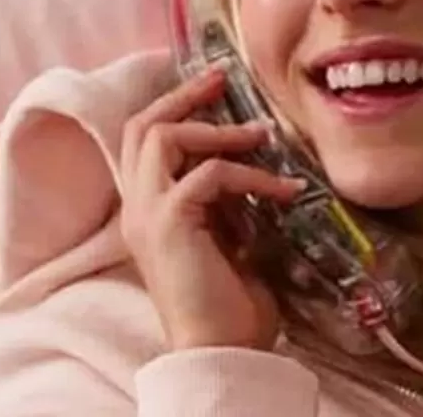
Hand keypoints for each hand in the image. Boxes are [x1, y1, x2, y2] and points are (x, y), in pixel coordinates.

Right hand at [119, 64, 305, 351]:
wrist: (224, 345)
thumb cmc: (233, 296)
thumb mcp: (232, 230)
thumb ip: (229, 195)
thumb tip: (258, 155)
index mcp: (149, 207)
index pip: (146, 140)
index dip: (177, 106)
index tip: (216, 84)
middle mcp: (138, 206)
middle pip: (142, 126)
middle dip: (184, 95)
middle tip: (223, 78)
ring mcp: (147, 213)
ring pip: (162, 138)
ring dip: (218, 130)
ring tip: (262, 135)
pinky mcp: (170, 222)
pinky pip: (208, 174)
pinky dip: (250, 174)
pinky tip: (285, 191)